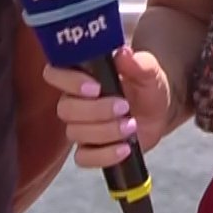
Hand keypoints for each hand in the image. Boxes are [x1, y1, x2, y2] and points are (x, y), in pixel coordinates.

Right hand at [42, 46, 172, 167]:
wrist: (157, 113)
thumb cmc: (145, 87)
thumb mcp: (149, 72)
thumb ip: (139, 64)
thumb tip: (124, 54)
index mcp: (81, 75)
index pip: (55, 73)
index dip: (69, 81)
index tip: (95, 87)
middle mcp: (74, 101)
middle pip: (65, 108)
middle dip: (95, 110)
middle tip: (124, 107)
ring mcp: (79, 127)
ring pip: (75, 132)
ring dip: (105, 131)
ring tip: (131, 125)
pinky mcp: (88, 150)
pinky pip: (83, 159)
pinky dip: (105, 155)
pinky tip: (124, 148)